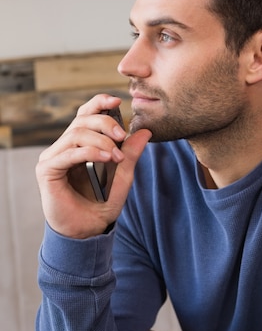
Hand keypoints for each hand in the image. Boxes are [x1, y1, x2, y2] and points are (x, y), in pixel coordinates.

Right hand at [36, 94, 150, 238]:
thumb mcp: (123, 176)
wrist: (89, 230)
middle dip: (105, 122)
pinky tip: (106, 157)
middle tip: (122, 136)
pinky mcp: (47, 170)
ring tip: (116, 155)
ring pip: (76, 133)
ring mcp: (54, 157)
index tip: (118, 100)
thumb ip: (130, 154)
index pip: (85, 114)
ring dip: (100, 140)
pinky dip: (89, 151)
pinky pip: (68, 152)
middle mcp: (64, 147)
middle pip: (81, 119)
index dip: (99, 103)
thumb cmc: (102, 203)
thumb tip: (145, 131)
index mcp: (80, 144)